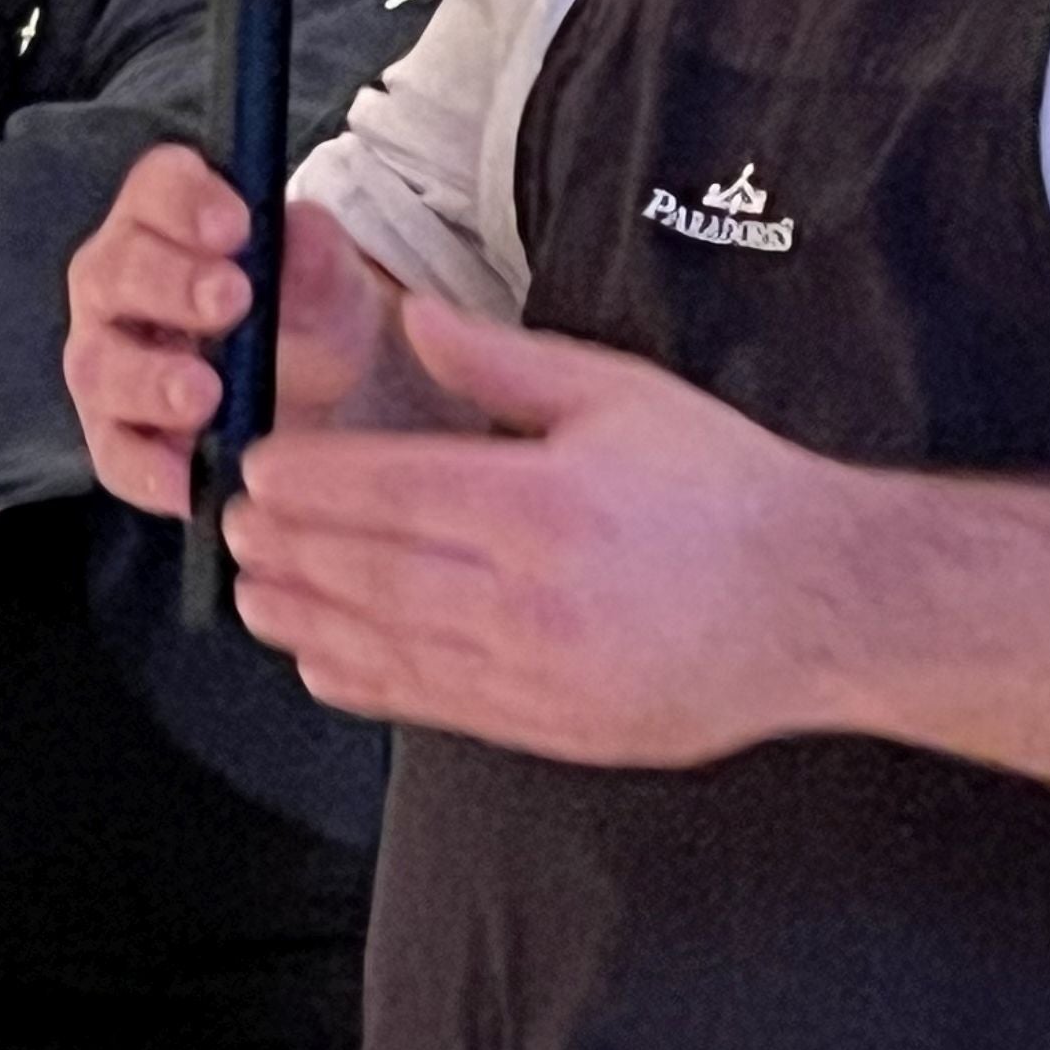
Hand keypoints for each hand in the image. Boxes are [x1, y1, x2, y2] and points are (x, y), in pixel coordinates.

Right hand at [61, 143, 458, 517]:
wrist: (324, 392)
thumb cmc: (310, 309)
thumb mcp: (332, 280)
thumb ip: (315, 253)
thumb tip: (297, 232)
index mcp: (167, 218)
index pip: (157, 187)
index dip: (186, 201)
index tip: (236, 226)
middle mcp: (118, 282)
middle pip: (116, 270)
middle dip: (170, 283)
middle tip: (231, 300)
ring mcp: (108, 360)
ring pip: (100, 364)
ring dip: (149, 379)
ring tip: (205, 394)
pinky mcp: (116, 435)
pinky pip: (113, 454)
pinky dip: (147, 469)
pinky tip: (187, 481)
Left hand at [222, 298, 874, 769]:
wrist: (817, 605)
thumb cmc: (727, 491)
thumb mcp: (622, 395)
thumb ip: (504, 365)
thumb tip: (415, 321)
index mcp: (544, 504)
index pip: (387, 492)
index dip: (307, 484)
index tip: (258, 471)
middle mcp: (530, 598)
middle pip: (368, 573)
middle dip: (286, 550)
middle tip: (232, 527)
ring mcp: (537, 673)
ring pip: (385, 646)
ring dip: (303, 618)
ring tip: (253, 592)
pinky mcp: (550, 728)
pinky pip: (431, 704)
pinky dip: (363, 681)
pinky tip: (322, 656)